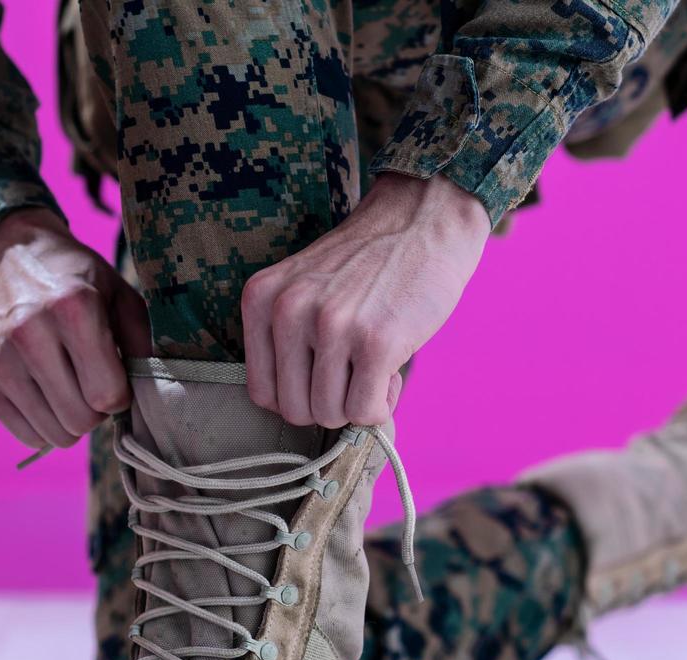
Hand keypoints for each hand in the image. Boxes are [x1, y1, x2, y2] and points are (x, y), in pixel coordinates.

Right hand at [0, 208, 148, 449]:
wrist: (8, 257)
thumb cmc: (76, 280)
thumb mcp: (120, 296)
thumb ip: (142, 343)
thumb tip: (153, 392)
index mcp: (72, 307)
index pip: (107, 394)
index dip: (120, 394)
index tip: (116, 376)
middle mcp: (29, 332)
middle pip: (80, 419)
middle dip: (96, 410)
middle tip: (94, 384)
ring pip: (53, 435)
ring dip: (71, 421)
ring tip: (71, 388)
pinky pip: (26, 435)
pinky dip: (44, 425)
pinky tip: (47, 395)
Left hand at [240, 173, 489, 427]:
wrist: (424, 218)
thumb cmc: (368, 261)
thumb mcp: (304, 286)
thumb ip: (287, 338)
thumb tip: (294, 411)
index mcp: (262, 299)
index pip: (262, 392)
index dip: (299, 395)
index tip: (326, 375)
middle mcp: (288, 311)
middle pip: (295, 410)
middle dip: (330, 404)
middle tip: (355, 373)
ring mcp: (331, 326)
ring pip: (330, 415)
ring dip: (358, 403)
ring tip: (375, 367)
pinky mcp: (375, 342)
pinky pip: (365, 411)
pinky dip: (382, 405)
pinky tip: (391, 373)